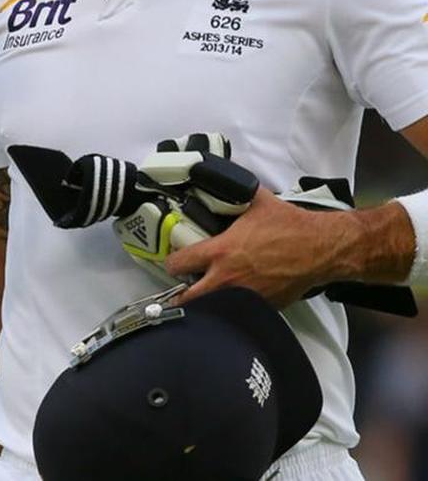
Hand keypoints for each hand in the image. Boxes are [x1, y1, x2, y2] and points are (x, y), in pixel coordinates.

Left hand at [165, 188, 340, 307]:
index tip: (175, 260)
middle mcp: (227, 279)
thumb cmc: (289, 225)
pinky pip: (239, 312)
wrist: (321, 248)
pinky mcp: (262, 308)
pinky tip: (235, 298)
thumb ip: (233, 194)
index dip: (172, 262)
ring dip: (205, 303)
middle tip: (182, 287)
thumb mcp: (255, 201)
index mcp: (220, 252)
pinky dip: (233, 308)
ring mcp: (244, 297)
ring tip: (206, 295)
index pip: (178, 264)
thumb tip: (223, 180)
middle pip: (186, 299)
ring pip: (211, 309)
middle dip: (180, 295)